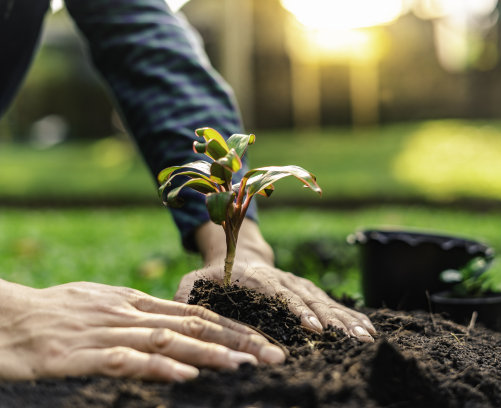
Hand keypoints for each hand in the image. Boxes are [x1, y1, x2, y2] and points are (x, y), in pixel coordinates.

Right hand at [0, 279, 284, 381]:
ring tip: (245, 365)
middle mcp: (128, 312)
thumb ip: (135, 314)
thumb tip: (169, 326)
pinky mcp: (81, 354)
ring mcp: (107, 331)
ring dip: (210, 353)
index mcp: (134, 301)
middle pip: (193, 325)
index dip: (233, 327)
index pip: (195, 314)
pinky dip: (159, 368)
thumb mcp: (100, 305)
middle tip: (274, 355)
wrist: (3, 318)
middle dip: (237, 340)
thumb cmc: (51, 314)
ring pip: (169, 340)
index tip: (264, 340)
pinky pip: (127, 360)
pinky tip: (187, 376)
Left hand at [174, 220, 375, 341]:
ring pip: (326, 301)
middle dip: (334, 320)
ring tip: (367, 337)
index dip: (297, 310)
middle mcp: (282, 280)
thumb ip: (188, 295)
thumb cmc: (213, 275)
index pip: (279, 294)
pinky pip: (331, 304)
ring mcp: (298, 285)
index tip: (314, 327)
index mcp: (256, 279)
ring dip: (347, 320)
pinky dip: (350, 316)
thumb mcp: (195, 280)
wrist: (238, 252)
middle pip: (311, 299)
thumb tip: (179, 315)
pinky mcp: (307, 291)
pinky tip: (368, 330)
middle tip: (354, 338)